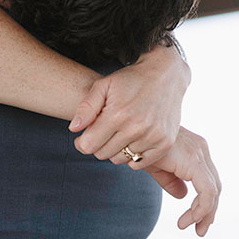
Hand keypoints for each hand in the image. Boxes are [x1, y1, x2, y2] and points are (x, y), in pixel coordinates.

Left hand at [68, 42, 189, 165]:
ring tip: (117, 134)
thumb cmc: (130, 80)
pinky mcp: (165, 142)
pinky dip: (132, 156)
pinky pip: (140, 163)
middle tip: (101, 132)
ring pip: (120, 159)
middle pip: (103, 154)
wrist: (165, 75)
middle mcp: (136, 128)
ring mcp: (152, 137)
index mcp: (117, 114)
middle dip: (97, 145)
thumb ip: (86, 107)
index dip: (81, 143)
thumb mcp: (103, 85)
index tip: (82, 137)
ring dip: (115, 150)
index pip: (89, 145)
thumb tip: (73, 129)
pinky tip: (131, 141)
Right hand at [143, 126, 220, 235]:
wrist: (126, 133)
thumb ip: (171, 180)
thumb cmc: (137, 145)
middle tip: (199, 230)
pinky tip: (188, 219)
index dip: (205, 203)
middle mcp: (201, 149)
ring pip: (214, 191)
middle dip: (208, 211)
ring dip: (204, 213)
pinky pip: (207, 191)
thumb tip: (183, 196)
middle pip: (215, 186)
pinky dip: (201, 209)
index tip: (195, 221)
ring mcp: (199, 153)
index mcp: (194, 149)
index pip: (208, 180)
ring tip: (192, 228)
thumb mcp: (156, 166)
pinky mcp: (194, 161)